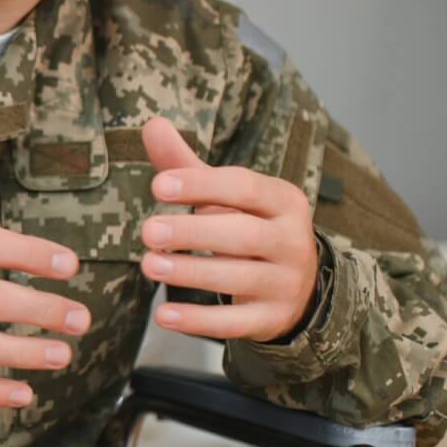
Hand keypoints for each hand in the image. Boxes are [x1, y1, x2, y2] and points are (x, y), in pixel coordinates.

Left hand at [138, 117, 319, 342]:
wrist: (299, 285)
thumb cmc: (249, 226)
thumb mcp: (226, 196)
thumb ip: (187, 165)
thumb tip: (152, 123)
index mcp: (283, 200)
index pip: (244, 187)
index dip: (201, 185)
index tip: (158, 186)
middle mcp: (292, 240)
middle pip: (243, 234)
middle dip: (194, 232)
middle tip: (148, 231)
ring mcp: (285, 282)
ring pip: (239, 277)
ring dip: (191, 273)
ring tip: (149, 265)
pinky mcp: (272, 318)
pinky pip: (235, 323)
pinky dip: (199, 320)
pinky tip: (163, 316)